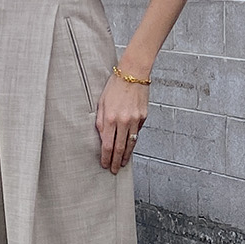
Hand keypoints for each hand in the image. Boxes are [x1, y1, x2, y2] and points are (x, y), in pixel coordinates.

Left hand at [94, 59, 148, 173]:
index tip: (105, 164)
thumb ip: (100, 121)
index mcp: (110, 118)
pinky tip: (129, 144)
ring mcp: (135, 119)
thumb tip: (102, 137)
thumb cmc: (114, 86)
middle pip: (119, 148)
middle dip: (116, 161)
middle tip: (114, 170)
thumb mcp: (101, 102)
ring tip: (122, 163)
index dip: (106, 157)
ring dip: (126, 155)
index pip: (107, 145)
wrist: (133, 73)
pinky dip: (133, 139)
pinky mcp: (144, 116)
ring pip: (131, 143)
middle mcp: (123, 121)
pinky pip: (137, 131)